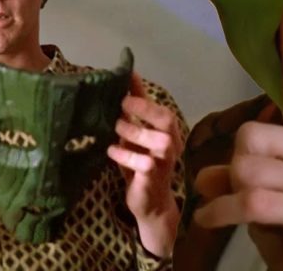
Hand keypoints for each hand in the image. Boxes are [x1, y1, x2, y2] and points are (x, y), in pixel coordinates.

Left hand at [107, 73, 182, 257]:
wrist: (150, 205)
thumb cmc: (142, 166)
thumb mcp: (137, 136)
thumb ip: (136, 111)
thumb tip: (128, 77)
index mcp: (167, 133)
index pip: (162, 109)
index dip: (144, 95)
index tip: (127, 80)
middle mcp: (171, 145)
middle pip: (168, 120)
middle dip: (145, 109)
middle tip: (122, 104)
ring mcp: (165, 163)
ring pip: (161, 142)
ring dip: (136, 132)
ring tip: (115, 127)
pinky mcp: (154, 180)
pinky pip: (145, 164)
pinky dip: (127, 155)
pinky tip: (112, 150)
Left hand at [193, 0, 282, 270]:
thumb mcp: (263, 199)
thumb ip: (240, 175)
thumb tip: (205, 172)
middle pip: (247, 135)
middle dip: (229, 169)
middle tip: (235, 196)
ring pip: (244, 168)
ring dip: (223, 197)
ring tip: (233, 214)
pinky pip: (248, 199)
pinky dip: (219, 213)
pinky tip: (212, 222)